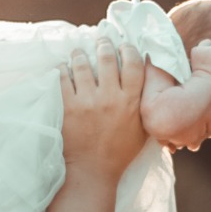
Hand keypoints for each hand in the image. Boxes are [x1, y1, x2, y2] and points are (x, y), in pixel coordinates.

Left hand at [60, 38, 146, 180]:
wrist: (92, 172)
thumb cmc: (119, 153)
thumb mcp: (142, 130)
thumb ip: (143, 106)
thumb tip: (147, 85)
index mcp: (131, 102)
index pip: (133, 64)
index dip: (129, 49)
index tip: (124, 45)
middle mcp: (111, 98)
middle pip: (107, 58)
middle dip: (104, 44)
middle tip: (101, 39)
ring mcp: (88, 101)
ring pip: (83, 64)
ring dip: (80, 53)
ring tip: (79, 51)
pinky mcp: (68, 107)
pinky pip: (63, 78)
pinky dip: (63, 69)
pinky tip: (64, 67)